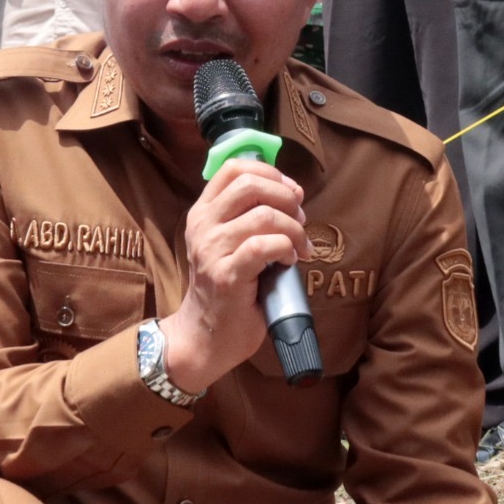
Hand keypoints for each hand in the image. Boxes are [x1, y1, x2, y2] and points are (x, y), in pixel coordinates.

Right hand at [157, 156, 305, 392]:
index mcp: (203, 213)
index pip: (234, 168)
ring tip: (300, 247)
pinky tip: (289, 261)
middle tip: (300, 219)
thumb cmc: (227, 288)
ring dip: (294, 229)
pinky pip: (264, 246)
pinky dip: (286, 248)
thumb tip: (293, 195)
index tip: (292, 192)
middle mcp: (203, 226)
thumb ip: (248, 216)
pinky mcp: (226, 276)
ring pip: (264, 216)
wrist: (206, 335)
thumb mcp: (229, 243)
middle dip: (286, 198)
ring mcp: (211, 250)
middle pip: (250, 185)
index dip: (270, 172)